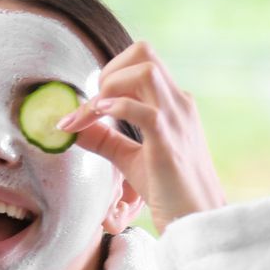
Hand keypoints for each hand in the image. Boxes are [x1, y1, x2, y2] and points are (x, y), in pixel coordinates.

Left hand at [55, 41, 225, 231]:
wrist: (196, 217)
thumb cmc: (168, 189)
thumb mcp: (129, 158)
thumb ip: (104, 138)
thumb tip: (73, 127)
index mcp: (171, 103)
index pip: (141, 62)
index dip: (108, 75)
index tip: (85, 107)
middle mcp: (177, 103)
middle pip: (144, 52)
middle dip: (109, 70)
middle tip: (92, 105)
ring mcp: (176, 119)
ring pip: (146, 70)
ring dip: (110, 85)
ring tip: (93, 112)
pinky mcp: (168, 141)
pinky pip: (144, 110)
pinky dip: (116, 107)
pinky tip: (99, 116)